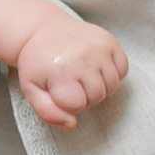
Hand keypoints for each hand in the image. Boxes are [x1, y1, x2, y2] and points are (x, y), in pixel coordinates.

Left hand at [16, 10, 127, 128]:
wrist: (43, 29)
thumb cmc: (38, 63)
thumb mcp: (32, 89)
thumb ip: (48, 112)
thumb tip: (72, 125)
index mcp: (60, 71)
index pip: (78, 105)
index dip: (68, 103)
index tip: (58, 90)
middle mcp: (82, 57)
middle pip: (97, 96)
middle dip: (85, 96)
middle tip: (71, 83)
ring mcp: (98, 47)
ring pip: (113, 85)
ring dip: (100, 87)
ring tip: (83, 76)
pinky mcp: (109, 40)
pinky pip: (123, 69)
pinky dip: (113, 73)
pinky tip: (96, 67)